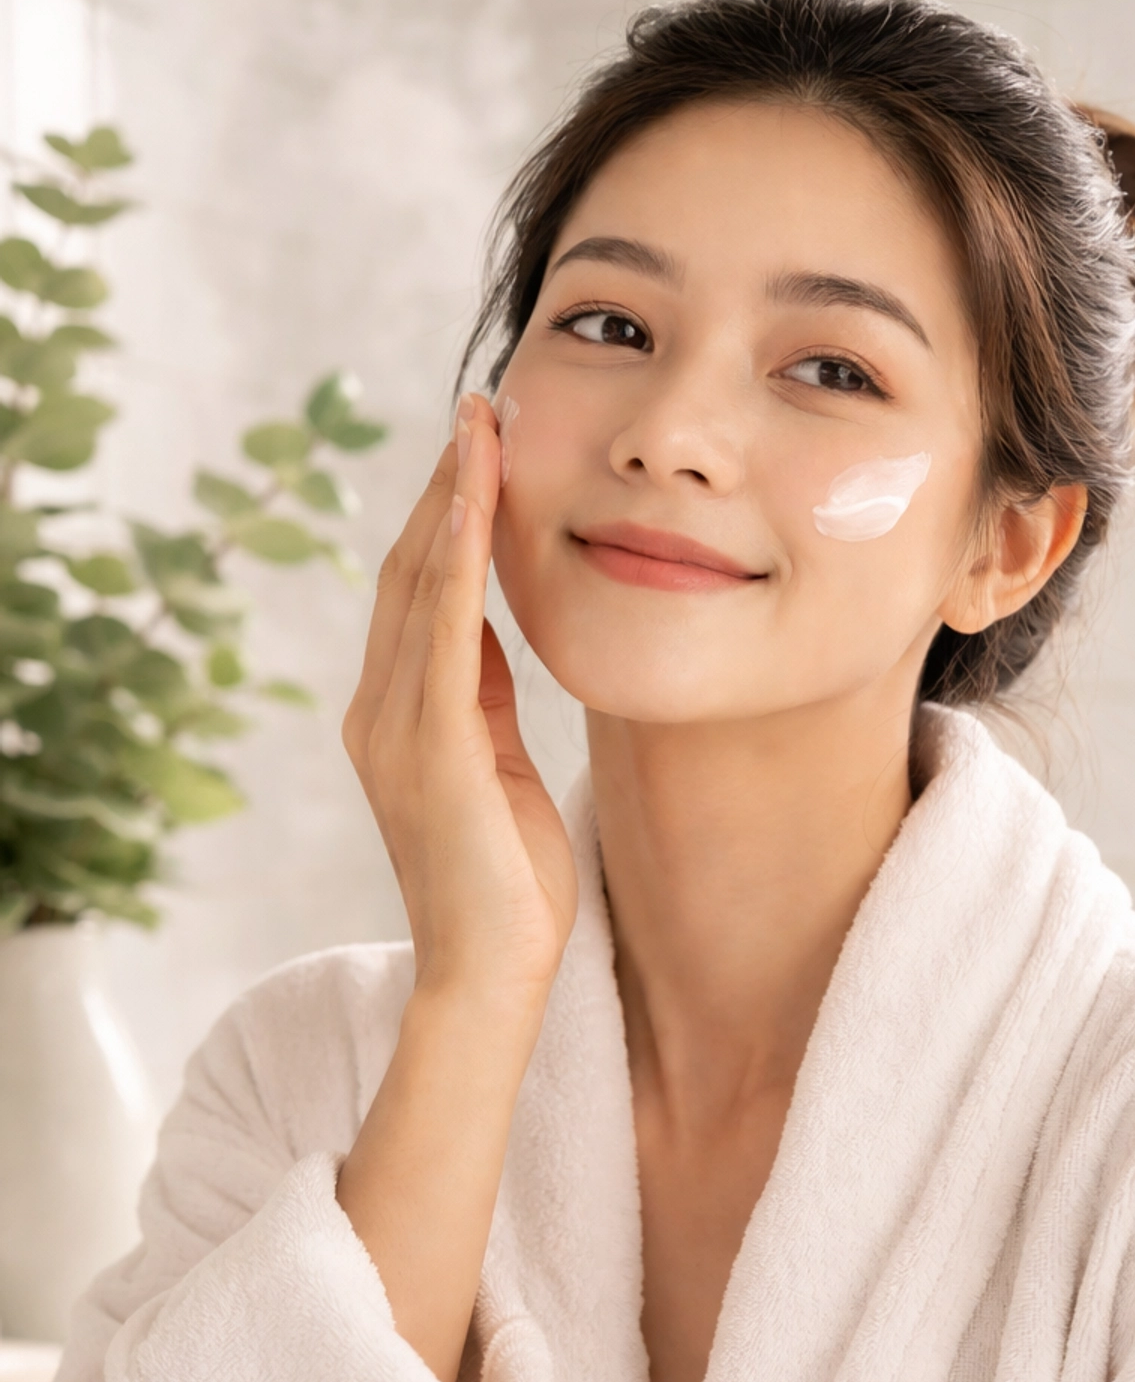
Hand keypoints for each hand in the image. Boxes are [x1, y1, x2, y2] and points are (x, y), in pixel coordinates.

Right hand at [343, 393, 577, 1010]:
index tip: (481, 448)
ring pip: (422, 584)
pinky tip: (481, 499)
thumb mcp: (498, 766)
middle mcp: (379, 713)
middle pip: (410, 571)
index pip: (418, 593)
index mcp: (395, 718)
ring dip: (454, 499)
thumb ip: (483, 698)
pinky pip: (444, 629)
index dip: (447, 516)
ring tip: (484, 425)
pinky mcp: (432, 747)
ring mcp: (397, 728)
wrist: (489, 974)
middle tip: (481, 407)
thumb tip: (489, 627)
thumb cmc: (507, 883)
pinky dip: (461, 556)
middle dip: (447, 485)